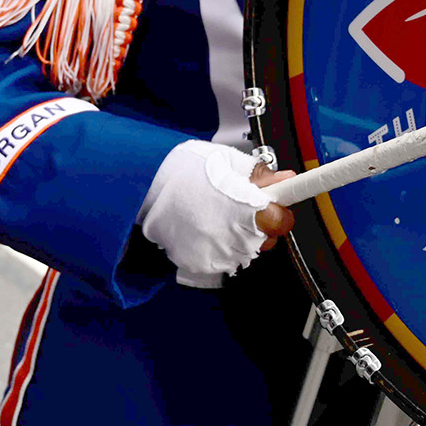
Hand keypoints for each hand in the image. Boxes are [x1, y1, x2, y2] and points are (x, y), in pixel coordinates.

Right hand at [140, 140, 292, 288]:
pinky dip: (217, 246)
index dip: (279, 210)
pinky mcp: (199, 264)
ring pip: (245, 252)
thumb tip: (285, 181)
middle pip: (265, 239)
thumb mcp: (226, 161)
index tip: (275, 203)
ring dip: (238, 237)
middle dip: (258, 223)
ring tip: (215, 214)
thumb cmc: (181, 169)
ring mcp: (215, 253)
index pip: (281, 221)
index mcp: (243, 208)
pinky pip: (221, 260)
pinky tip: (203, 226)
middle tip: (238, 204)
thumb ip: (259, 175)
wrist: (140, 186)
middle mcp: (232, 236)